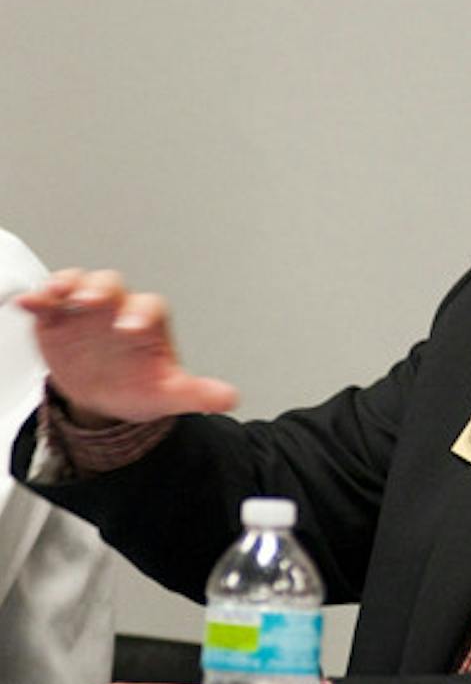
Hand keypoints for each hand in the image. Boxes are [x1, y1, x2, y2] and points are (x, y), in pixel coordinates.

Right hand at [17, 269, 237, 424]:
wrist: (106, 399)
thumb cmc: (139, 388)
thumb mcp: (168, 394)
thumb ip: (197, 393)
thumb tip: (229, 398)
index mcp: (148, 323)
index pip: (149, 307)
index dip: (141, 313)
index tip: (131, 329)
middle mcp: (118, 309)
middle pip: (111, 285)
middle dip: (100, 290)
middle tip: (90, 302)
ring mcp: (86, 311)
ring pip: (78, 284)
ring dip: (66, 286)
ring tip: (53, 297)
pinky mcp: (57, 319)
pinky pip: (47, 300)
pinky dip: (36, 297)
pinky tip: (27, 304)